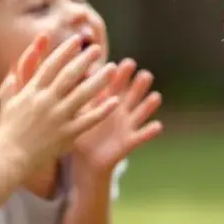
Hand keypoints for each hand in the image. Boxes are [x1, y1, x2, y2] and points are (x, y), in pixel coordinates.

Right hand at [0, 33, 119, 178]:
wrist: (9, 157)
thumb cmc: (7, 131)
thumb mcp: (6, 105)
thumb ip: (11, 88)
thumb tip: (12, 75)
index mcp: (32, 91)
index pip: (52, 65)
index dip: (65, 51)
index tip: (77, 40)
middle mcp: (46, 101)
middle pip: (69, 75)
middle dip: (84, 59)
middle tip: (98, 48)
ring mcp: (57, 117)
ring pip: (82, 94)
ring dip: (99, 79)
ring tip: (112, 67)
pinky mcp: (66, 133)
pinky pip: (88, 120)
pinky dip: (102, 110)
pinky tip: (114, 101)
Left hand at [72, 58, 162, 179]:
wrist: (84, 159)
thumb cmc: (79, 130)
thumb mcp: (77, 111)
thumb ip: (76, 94)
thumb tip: (66, 72)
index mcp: (108, 99)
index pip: (116, 82)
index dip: (121, 73)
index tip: (123, 64)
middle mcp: (121, 109)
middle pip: (133, 93)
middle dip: (139, 84)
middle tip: (144, 75)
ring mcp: (127, 124)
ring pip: (142, 111)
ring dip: (149, 104)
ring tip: (155, 97)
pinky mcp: (130, 141)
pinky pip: (142, 135)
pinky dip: (150, 131)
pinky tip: (157, 126)